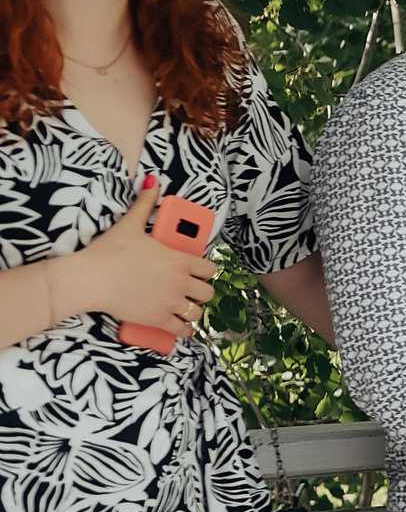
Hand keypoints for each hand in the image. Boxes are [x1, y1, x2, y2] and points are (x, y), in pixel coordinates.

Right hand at [60, 176, 220, 336]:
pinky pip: (181, 329)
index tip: (198, 272)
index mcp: (179, 260)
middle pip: (207, 292)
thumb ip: (145, 203)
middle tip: (191, 290)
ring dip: (193, 310)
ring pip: (197, 312)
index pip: (210, 269)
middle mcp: (180, 282)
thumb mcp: (130, 224)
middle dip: (201, 291)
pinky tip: (183, 329)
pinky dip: (184, 330)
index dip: (206, 271)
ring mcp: (169, 302)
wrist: (88, 279)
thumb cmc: (109, 252)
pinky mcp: (157, 319)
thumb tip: (152, 181)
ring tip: (186, 308)